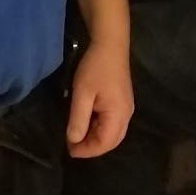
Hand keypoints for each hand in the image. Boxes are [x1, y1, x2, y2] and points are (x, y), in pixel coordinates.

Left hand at [66, 38, 133, 159]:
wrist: (110, 44)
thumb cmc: (95, 68)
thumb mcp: (82, 94)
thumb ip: (78, 119)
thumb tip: (74, 140)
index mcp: (118, 115)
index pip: (104, 144)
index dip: (86, 150)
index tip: (69, 149)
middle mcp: (126, 115)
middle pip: (111, 142)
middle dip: (92, 147)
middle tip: (72, 145)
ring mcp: (126, 109)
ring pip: (113, 134)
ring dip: (95, 138)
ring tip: (77, 136)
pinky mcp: (123, 102)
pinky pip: (113, 124)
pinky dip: (100, 128)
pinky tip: (87, 123)